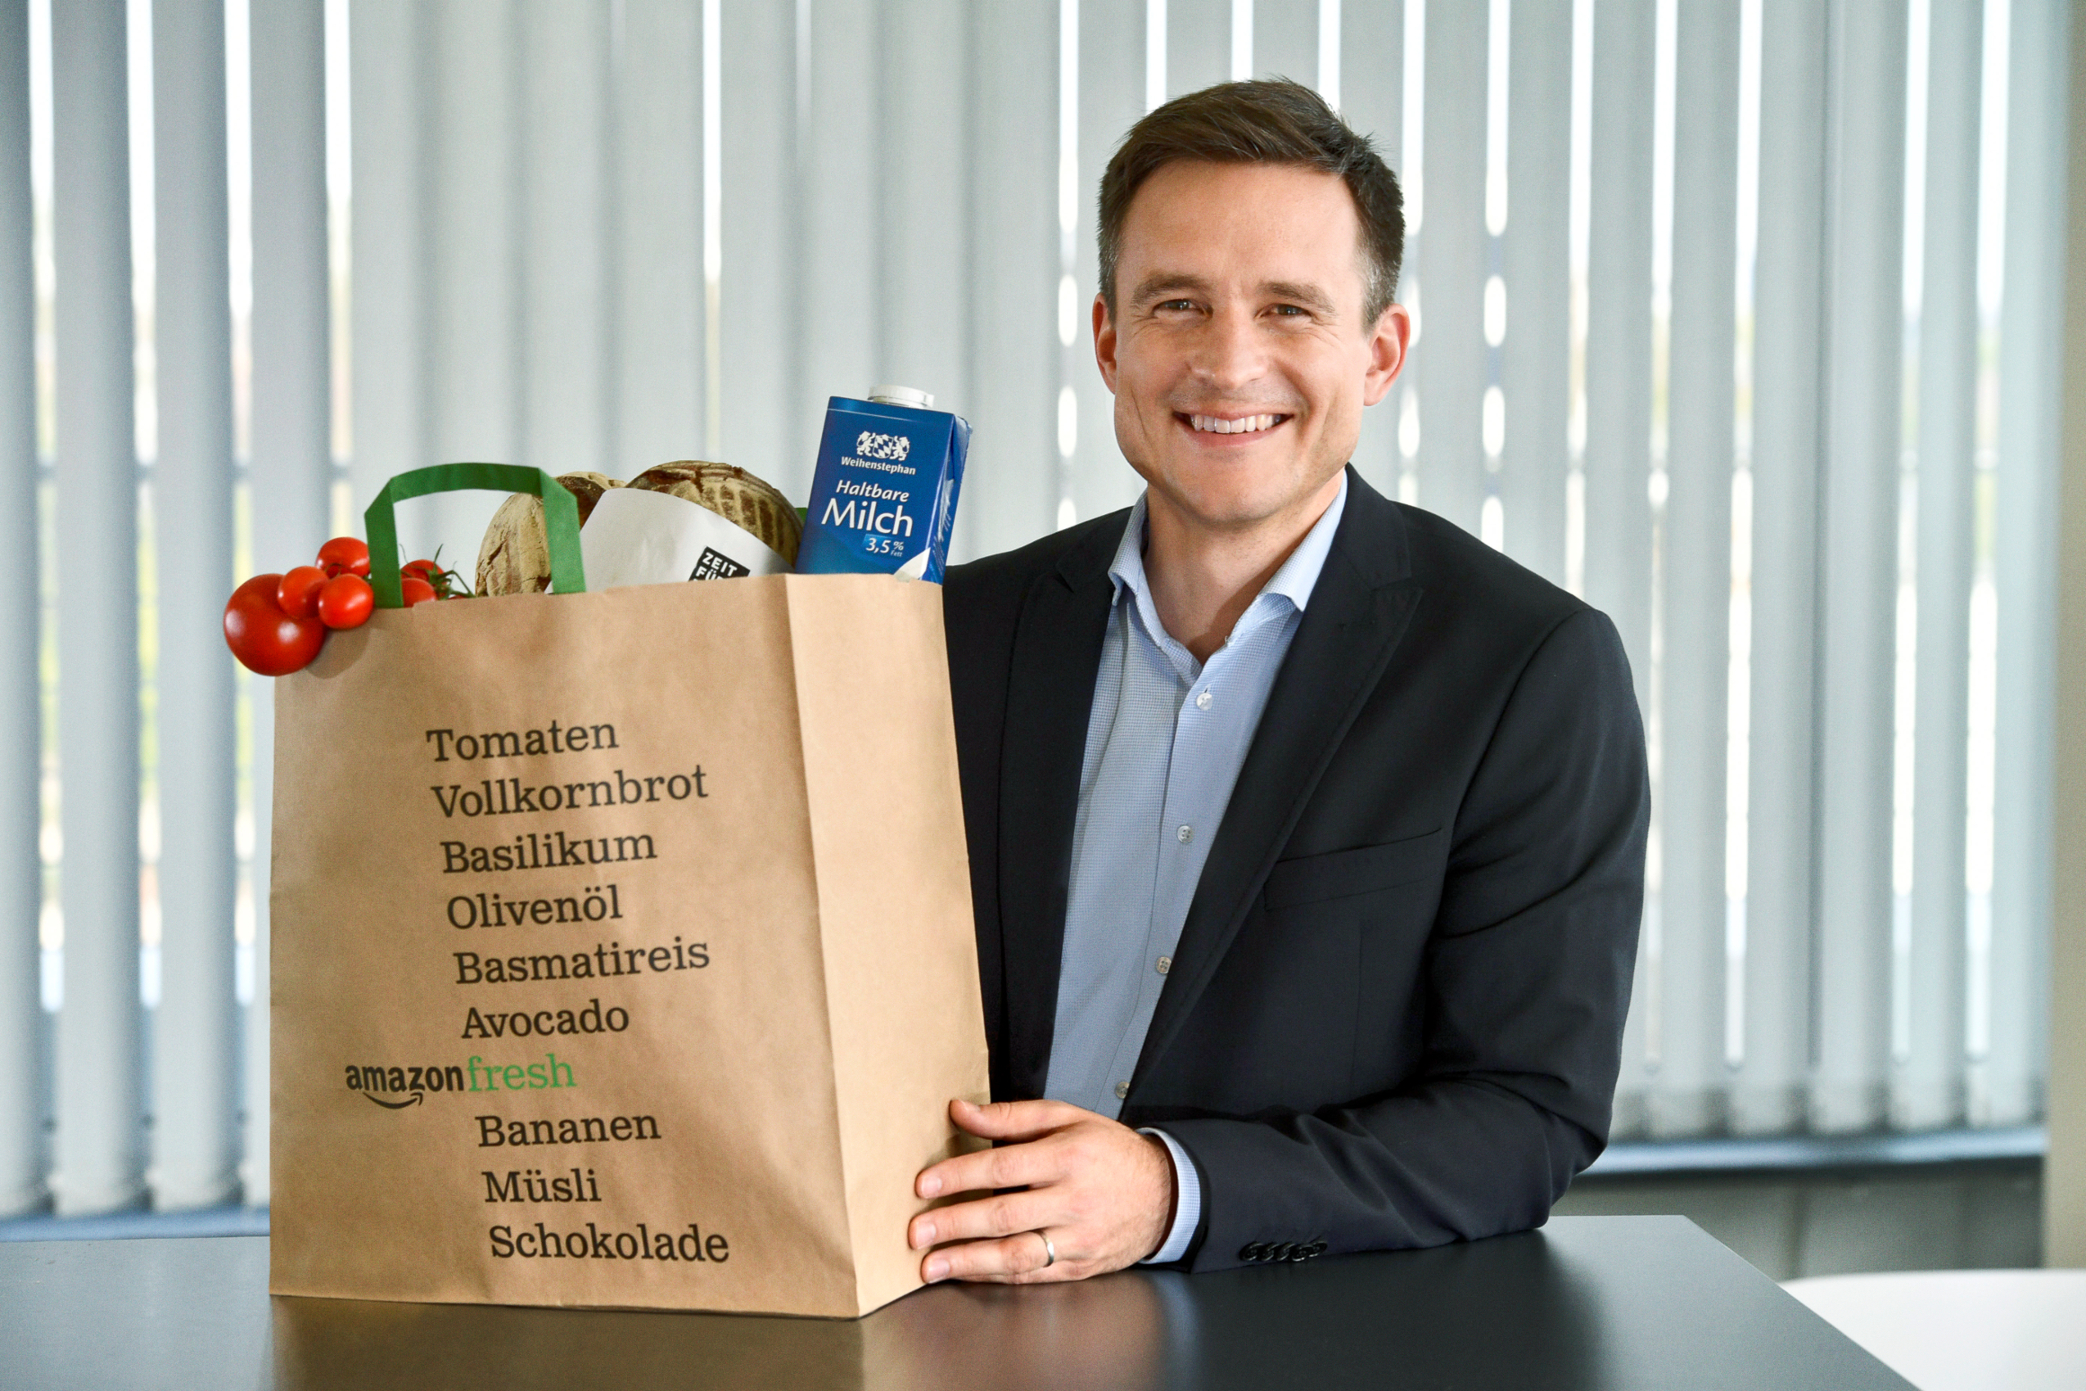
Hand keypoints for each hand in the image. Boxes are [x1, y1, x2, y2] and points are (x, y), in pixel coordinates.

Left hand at [909, 1098, 1176, 1283]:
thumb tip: (961, 1110)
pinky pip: (1032, 1274)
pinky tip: (968, 1272)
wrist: (1165, 1194)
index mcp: (1068, 1156)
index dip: (960, 1175)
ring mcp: (1077, 1238)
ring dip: (968, 1261)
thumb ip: (1011, 1115)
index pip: (1004, 1166)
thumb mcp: (1067, 1117)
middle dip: (954, 1224)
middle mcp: (1073, 1200)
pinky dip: (995, 1276)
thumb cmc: (1110, 1152)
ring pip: (1016, 1254)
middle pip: (1004, 1214)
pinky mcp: (1079, 1266)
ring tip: (931, 1265)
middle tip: (916, 1231)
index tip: (924, 1184)